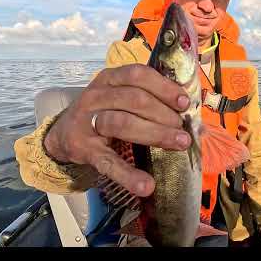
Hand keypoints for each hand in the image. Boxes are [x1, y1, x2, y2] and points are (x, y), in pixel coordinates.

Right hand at [44, 64, 191, 196]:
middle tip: (185, 130)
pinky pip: (107, 162)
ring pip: (123, 123)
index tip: (184, 103)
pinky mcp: (83, 149)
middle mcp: (96, 95)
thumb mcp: (121, 99)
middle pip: (134, 99)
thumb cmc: (104, 113)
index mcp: (110, 79)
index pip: (138, 75)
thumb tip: (197, 124)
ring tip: (179, 144)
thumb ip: (152, 103)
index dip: (163, 87)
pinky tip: (146, 185)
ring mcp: (87, 122)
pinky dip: (128, 175)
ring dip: (155, 134)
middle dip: (165, 114)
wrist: (62, 135)